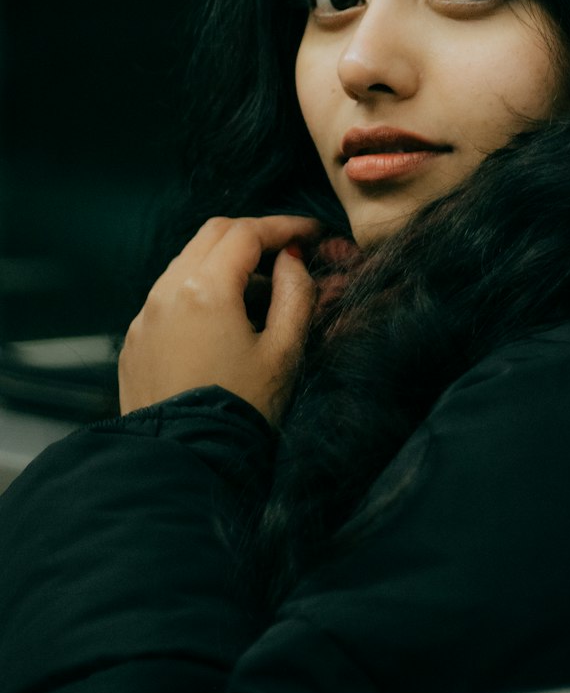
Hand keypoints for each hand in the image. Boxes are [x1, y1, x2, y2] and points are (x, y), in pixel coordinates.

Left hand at [119, 215, 321, 425]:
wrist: (184, 466)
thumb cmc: (240, 411)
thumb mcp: (284, 351)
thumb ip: (296, 293)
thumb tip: (293, 261)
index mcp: (205, 289)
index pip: (248, 233)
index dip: (285, 226)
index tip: (312, 232)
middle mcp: (167, 293)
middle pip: (212, 234)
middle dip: (253, 234)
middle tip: (287, 250)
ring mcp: (145, 317)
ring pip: (186, 261)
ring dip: (223, 260)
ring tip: (259, 287)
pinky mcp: (135, 342)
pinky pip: (167, 296)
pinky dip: (198, 289)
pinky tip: (222, 318)